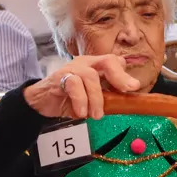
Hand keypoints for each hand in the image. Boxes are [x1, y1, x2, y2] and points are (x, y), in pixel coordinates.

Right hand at [24, 54, 141, 119]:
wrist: (42, 102)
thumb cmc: (70, 100)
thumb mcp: (93, 101)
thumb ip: (109, 99)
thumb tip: (129, 104)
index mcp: (97, 67)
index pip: (115, 62)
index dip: (125, 73)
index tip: (134, 88)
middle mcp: (87, 64)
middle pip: (108, 61)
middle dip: (120, 76)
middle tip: (128, 90)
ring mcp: (73, 68)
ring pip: (91, 76)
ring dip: (96, 98)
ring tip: (96, 115)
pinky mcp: (60, 77)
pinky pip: (74, 84)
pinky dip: (80, 100)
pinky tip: (81, 112)